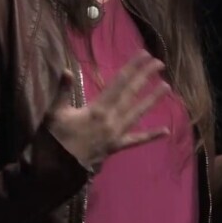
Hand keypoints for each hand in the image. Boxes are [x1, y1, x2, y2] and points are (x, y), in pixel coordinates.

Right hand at [45, 49, 172, 172]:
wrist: (57, 168)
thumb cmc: (55, 138)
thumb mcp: (54, 112)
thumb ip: (62, 91)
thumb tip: (67, 70)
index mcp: (97, 109)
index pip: (118, 83)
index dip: (132, 67)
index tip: (143, 54)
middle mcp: (111, 120)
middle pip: (131, 94)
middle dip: (145, 77)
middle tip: (159, 63)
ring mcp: (116, 134)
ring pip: (138, 113)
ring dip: (152, 100)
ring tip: (167, 87)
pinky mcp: (117, 146)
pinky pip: (136, 141)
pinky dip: (151, 136)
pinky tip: (166, 131)